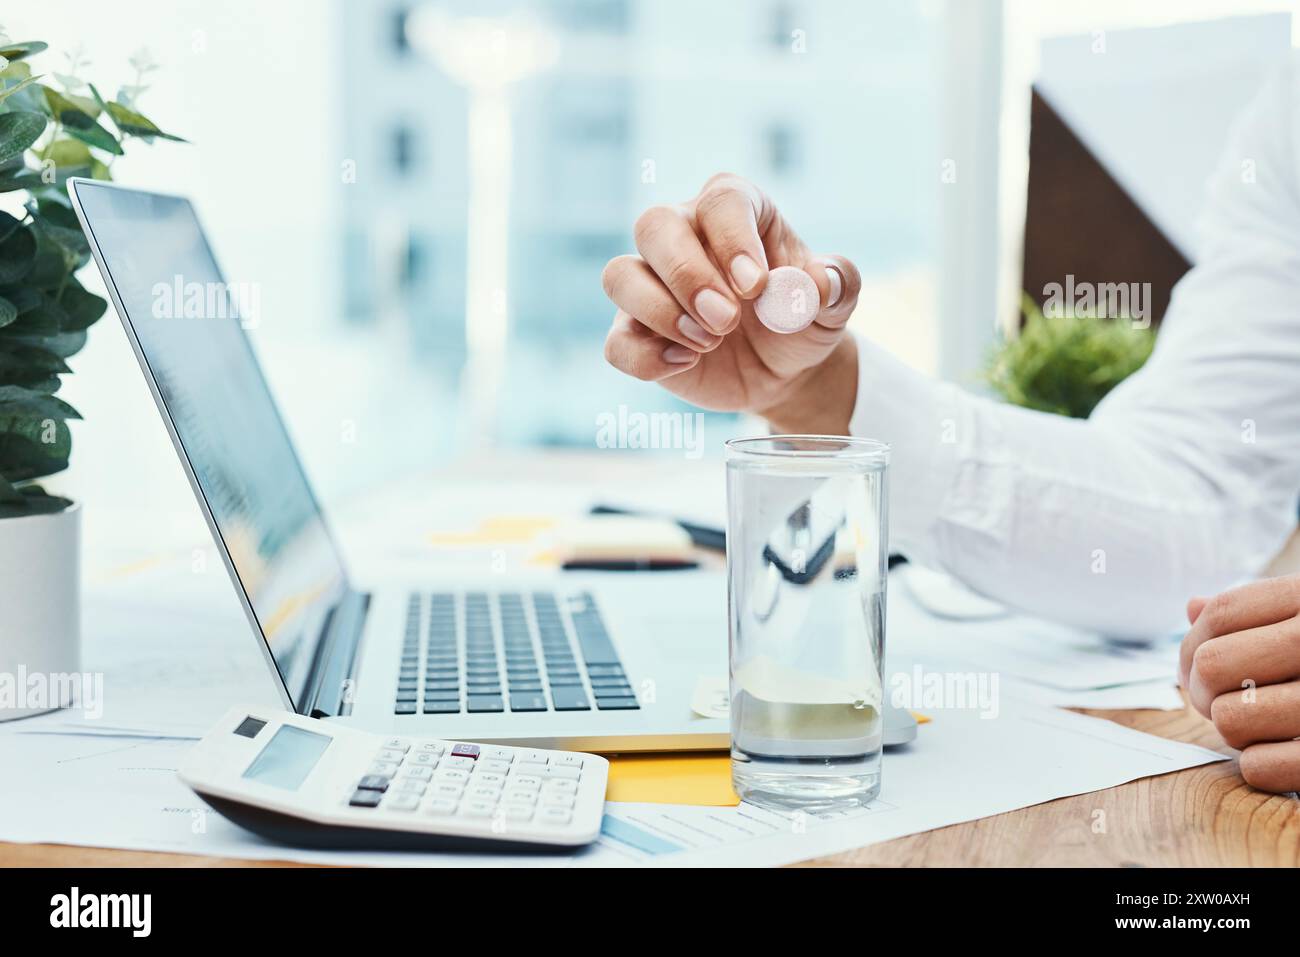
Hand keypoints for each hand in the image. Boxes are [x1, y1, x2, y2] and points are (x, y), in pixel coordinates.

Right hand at [600, 173, 861, 432]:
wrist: (786, 368)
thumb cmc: (803, 317)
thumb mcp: (835, 301)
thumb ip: (838, 282)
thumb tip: (817, 282)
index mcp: (735, 210)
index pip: (721, 202)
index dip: (732, 240)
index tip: (756, 287)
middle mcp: (684, 235)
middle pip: (654, 226)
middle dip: (688, 276)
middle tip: (727, 320)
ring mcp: (652, 284)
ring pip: (620, 276)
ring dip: (661, 312)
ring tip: (709, 342)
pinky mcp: (635, 332)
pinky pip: (616, 342)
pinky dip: (646, 358)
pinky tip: (686, 364)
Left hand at [1180, 575, 1299, 792]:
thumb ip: (1258, 612)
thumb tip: (1193, 607)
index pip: (1223, 614)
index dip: (1192, 644)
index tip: (1194, 667)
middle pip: (1214, 664)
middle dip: (1204, 689)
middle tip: (1221, 700)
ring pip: (1230, 718)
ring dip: (1233, 729)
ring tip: (1260, 724)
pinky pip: (1260, 767)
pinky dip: (1260, 765)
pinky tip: (1282, 751)